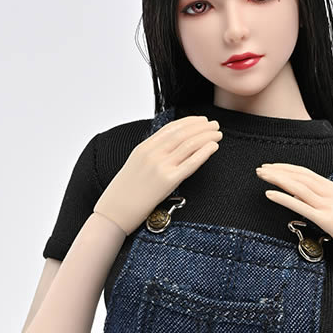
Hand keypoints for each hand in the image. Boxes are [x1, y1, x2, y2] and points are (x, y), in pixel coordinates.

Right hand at [94, 116, 222, 235]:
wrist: (114, 213)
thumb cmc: (124, 194)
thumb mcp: (135, 166)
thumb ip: (151, 156)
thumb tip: (169, 151)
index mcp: (143, 148)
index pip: (171, 128)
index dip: (189, 122)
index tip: (201, 120)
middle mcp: (152, 154)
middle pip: (182, 133)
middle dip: (201, 126)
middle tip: (215, 124)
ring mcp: (160, 166)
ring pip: (189, 144)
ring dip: (207, 136)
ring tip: (218, 133)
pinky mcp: (168, 181)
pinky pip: (191, 163)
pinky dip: (204, 152)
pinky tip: (214, 146)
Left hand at [255, 162, 332, 275]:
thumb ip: (323, 204)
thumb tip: (300, 198)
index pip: (307, 173)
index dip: (287, 168)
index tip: (271, 166)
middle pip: (301, 176)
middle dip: (278, 170)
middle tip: (260, 168)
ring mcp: (332, 206)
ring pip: (299, 187)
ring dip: (277, 179)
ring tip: (261, 175)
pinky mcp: (329, 221)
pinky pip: (301, 207)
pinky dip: (283, 198)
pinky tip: (269, 194)